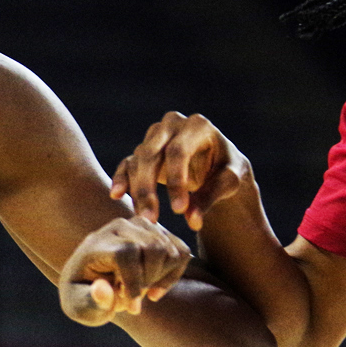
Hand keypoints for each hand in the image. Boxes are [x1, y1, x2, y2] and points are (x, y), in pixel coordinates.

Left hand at [57, 216, 190, 325]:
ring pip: (170, 251)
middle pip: (154, 248)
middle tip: (133, 300)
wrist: (91, 280)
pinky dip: (174, 275)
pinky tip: (155, 289)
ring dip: (160, 279)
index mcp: (96, 243)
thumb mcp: (80, 307)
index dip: (134, 282)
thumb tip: (102, 289)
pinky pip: (181, 252)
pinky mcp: (158, 232)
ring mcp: (141, 226)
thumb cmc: (84, 296)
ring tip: (140, 292)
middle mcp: (120, 226)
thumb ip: (90, 301)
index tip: (130, 307)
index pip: (126, 252)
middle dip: (148, 281)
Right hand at [108, 112, 247, 230]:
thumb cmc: (225, 170)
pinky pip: (128, 164)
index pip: (178, 151)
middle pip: (151, 154)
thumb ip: (210, 198)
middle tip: (151, 218)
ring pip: (138, 161)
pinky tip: (117, 195)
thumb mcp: (228, 182)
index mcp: (198, 125)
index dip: (176, 181)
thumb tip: (192, 222)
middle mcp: (172, 125)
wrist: (217, 164)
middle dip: (148, 188)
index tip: (179, 210)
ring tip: (144, 218)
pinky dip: (121, 179)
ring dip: (137, 191)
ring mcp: (155, 136)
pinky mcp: (143, 150)